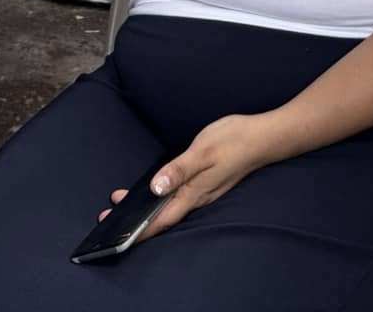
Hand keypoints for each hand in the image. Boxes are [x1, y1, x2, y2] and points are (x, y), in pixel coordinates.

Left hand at [101, 113, 284, 243]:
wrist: (263, 137)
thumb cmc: (233, 141)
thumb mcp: (202, 151)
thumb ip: (178, 170)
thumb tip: (155, 188)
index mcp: (193, 193)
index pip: (161, 219)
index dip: (139, 229)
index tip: (117, 235)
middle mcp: (197, 197)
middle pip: (163, 216)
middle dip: (137, 220)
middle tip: (109, 215)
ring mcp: (203, 191)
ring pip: (170, 207)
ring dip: (147, 208)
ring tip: (123, 203)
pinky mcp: (206, 183)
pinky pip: (179, 198)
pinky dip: (161, 198)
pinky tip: (155, 192)